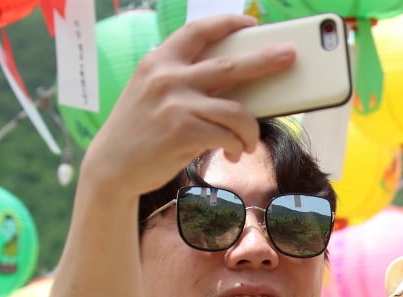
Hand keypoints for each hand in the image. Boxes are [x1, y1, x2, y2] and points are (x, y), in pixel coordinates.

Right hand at [84, 14, 296, 195]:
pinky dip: (237, 147)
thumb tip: (234, 82)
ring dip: (250, 130)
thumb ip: (183, 81)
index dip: (227, 24)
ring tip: (248, 142)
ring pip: (237, 111)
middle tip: (289, 55)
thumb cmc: (140, 132)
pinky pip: (229, 136)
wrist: (112, 167)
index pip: (198, 31)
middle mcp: (167, 77)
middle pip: (230, 65)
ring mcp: (176, 104)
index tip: (250, 23)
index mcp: (159, 61)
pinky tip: (231, 154)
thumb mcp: (152, 93)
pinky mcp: (184, 132)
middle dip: (265, 60)